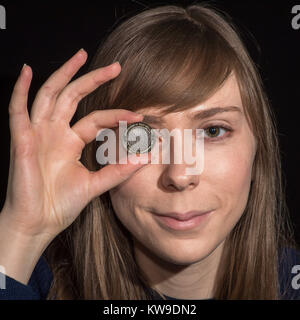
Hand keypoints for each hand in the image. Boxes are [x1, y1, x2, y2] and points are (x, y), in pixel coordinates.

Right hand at [1, 49, 148, 240]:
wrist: (39, 223)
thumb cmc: (61, 204)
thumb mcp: (95, 185)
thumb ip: (117, 171)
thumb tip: (145, 157)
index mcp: (71, 142)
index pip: (95, 119)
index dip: (116, 116)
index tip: (138, 117)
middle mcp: (55, 133)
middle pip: (74, 97)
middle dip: (93, 79)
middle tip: (116, 67)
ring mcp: (38, 134)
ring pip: (50, 95)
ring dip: (64, 74)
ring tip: (81, 55)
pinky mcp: (22, 141)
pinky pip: (18, 111)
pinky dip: (21, 91)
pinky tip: (27, 72)